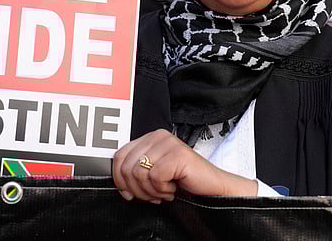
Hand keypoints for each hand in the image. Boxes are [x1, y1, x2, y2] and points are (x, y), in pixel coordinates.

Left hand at [112, 129, 256, 201]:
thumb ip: (136, 172)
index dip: (120, 180)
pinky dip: (163, 190)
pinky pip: (155, 177)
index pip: (120, 156)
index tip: (130, 194)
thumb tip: (119, 184)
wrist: (212, 189)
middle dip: (137, 189)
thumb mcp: (154, 174)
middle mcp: (158, 136)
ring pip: (138, 173)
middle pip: (126, 166)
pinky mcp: (177, 154)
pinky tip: (174, 189)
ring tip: (165, 191)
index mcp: (150, 138)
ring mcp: (168, 143)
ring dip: (151, 191)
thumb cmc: (183, 183)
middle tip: (153, 195)